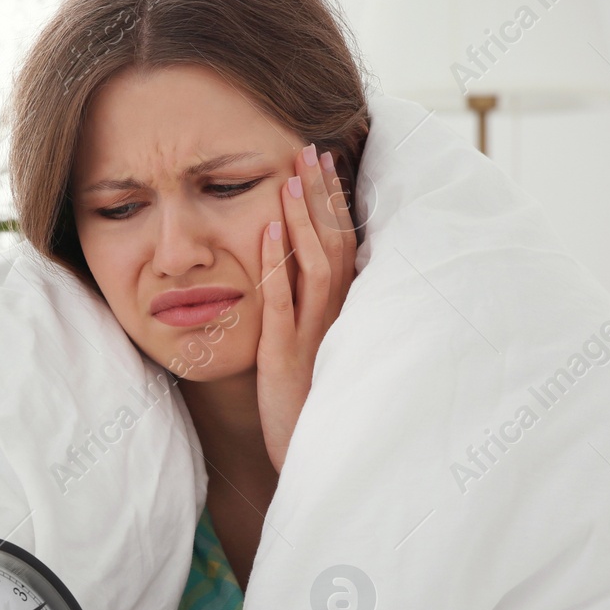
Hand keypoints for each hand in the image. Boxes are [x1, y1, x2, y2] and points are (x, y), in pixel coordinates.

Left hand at [257, 143, 357, 470]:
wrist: (313, 460)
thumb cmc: (310, 408)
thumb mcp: (312, 352)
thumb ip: (309, 313)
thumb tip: (295, 270)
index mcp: (343, 313)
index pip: (345, 244)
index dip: (335, 202)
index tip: (324, 160)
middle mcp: (337, 318)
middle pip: (336, 243)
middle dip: (322, 196)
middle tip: (309, 149)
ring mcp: (315, 336)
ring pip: (316, 265)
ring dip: (302, 219)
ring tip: (289, 178)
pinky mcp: (288, 357)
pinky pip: (283, 304)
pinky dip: (275, 265)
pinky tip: (264, 233)